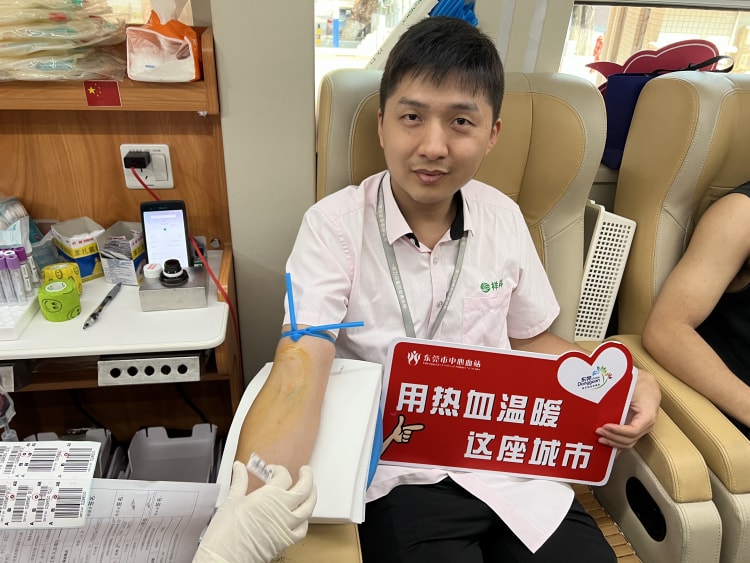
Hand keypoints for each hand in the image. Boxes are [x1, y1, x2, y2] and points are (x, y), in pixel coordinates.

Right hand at [193, 461, 316, 562]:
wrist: (224, 558)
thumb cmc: (225, 532)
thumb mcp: (231, 501)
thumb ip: (239, 482)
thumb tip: (239, 468)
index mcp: (269, 496)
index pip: (284, 476)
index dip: (278, 470)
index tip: (272, 471)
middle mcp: (282, 510)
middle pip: (304, 488)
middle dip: (307, 476)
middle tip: (305, 470)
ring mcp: (286, 526)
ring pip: (308, 508)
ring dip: (312, 495)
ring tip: (311, 488)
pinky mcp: (286, 541)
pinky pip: (303, 529)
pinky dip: (305, 520)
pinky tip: (301, 516)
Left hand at [381, 414, 424, 453]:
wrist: (393, 437)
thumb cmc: (396, 431)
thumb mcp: (399, 426)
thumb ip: (401, 422)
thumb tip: (401, 416)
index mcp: (407, 428)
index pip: (413, 427)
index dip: (418, 426)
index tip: (423, 426)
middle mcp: (408, 432)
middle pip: (409, 432)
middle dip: (405, 432)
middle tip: (402, 432)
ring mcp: (407, 436)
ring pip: (408, 437)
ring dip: (404, 436)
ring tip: (401, 435)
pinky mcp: (406, 440)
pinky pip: (406, 440)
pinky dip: (403, 440)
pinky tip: (401, 439)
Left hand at [596, 367, 659, 448]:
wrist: (647, 383)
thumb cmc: (640, 384)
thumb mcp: (630, 389)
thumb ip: (617, 398)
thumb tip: (598, 403)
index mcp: (647, 416)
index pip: (633, 430)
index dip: (618, 431)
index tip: (605, 426)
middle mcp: (646, 425)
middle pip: (629, 439)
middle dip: (612, 437)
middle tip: (598, 431)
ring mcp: (641, 428)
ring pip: (628, 442)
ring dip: (613, 442)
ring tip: (600, 438)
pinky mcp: (635, 428)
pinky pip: (627, 439)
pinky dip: (616, 443)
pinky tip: (607, 445)